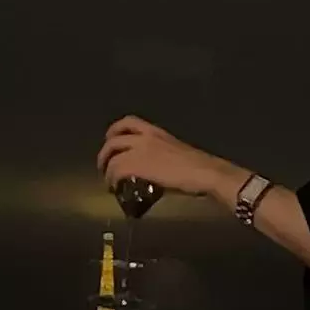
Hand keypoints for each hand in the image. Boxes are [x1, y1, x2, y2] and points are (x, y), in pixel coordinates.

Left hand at [97, 115, 224, 196]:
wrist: (204, 172)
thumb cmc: (197, 166)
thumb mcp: (176, 152)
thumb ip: (161, 155)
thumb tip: (155, 171)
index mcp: (156, 132)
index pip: (129, 122)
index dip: (114, 130)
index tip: (110, 139)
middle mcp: (145, 137)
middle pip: (114, 139)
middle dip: (105, 153)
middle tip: (104, 166)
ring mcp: (140, 150)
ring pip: (112, 155)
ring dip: (107, 169)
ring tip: (110, 182)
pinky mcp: (138, 165)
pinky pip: (116, 170)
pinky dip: (112, 179)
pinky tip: (116, 188)